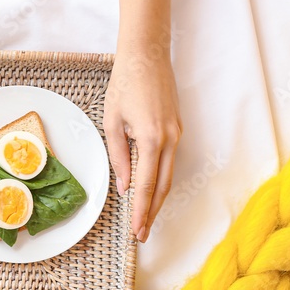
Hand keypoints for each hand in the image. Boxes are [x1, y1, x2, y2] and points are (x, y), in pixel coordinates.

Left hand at [103, 48, 182, 241]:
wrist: (147, 55)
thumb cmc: (125, 83)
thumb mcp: (112, 122)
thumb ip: (118, 157)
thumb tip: (124, 187)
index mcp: (151, 138)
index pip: (146, 185)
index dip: (141, 211)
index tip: (137, 230)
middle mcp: (169, 140)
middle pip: (163, 187)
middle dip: (152, 213)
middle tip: (143, 234)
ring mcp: (177, 135)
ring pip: (169, 176)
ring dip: (157, 200)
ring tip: (145, 219)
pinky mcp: (177, 130)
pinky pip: (169, 161)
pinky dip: (160, 180)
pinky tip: (149, 191)